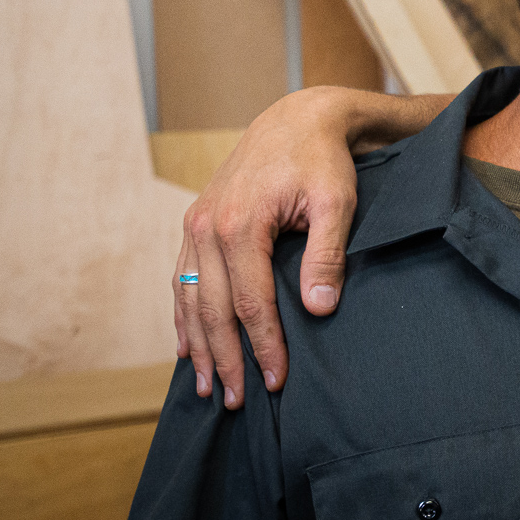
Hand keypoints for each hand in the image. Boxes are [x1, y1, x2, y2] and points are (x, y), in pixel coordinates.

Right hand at [175, 87, 361, 408]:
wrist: (296, 118)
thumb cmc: (321, 160)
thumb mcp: (336, 202)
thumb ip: (326, 256)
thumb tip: (318, 311)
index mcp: (240, 226)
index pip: (250, 304)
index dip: (263, 347)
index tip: (276, 381)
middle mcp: (207, 228)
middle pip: (213, 310)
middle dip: (226, 359)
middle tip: (239, 400)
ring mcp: (195, 226)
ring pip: (190, 299)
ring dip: (198, 346)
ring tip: (209, 387)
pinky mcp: (195, 225)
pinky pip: (182, 280)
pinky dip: (184, 316)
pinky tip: (189, 347)